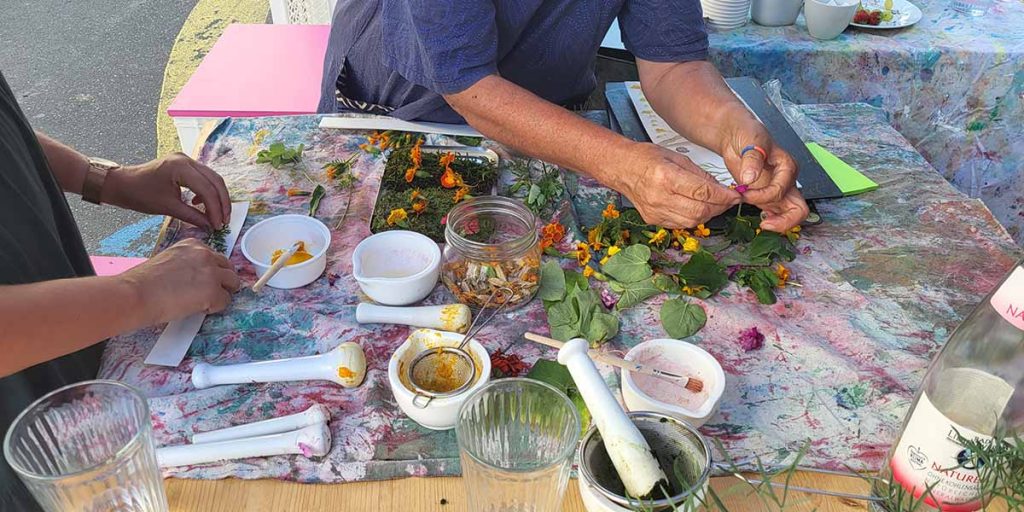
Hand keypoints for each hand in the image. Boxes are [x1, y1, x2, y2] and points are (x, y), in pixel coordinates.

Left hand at [104, 152, 230, 229]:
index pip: (207, 189)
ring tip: (218, 215)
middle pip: (215, 180)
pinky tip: (200, 203)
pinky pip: (203, 177)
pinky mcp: (183, 164)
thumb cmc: (139, 194)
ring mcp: (185, 160)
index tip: (219, 225)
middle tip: (225, 220)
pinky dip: (207, 191)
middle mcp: (186, 159)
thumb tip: (210, 226)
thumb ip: (192, 215)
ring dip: (217, 197)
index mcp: (180, 167)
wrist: (121, 183)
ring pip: (212, 178)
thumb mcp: (167, 207)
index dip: (216, 209)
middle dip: (222, 202)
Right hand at [120, 239, 240, 323]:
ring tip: (205, 303)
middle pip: (228, 268)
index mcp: (193, 245)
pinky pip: (225, 301)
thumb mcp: (168, 260)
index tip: (202, 281)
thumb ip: (187, 264)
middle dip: (222, 281)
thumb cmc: (143, 282)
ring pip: (233, 283)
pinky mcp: (213, 292)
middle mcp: (205, 254)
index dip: (211, 271)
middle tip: (210, 294)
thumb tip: (196, 278)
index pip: (215, 257)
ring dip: (222, 294)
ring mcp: (211, 272)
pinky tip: (198, 309)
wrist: (136, 294)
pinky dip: (215, 308)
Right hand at [613, 143, 740, 227]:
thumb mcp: (676, 157)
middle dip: (720, 206)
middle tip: (729, 200)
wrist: (621, 169)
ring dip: (709, 214)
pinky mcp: (654, 220)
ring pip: (693, 221)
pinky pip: (681, 224)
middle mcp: (660, 197)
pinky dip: (694, 217)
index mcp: (666, 177)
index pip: (703, 192)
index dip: (724, 195)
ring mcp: (656, 211)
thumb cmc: (646, 158)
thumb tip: (720, 188)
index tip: (735, 194)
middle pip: (700, 210)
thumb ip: (700, 174)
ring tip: (715, 204)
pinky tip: (697, 208)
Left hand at [720, 122, 808, 231]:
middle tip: (765, 224)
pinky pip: (776, 214)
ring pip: (790, 215)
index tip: (745, 192)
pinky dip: (769, 220)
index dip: (762, 196)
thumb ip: (752, 159)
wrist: (735, 135)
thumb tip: (750, 178)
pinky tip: (757, 217)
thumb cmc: (747, 134)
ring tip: (761, 223)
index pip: (781, 191)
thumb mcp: (751, 141)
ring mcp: (778, 190)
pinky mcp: (767, 196)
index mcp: (787, 167)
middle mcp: (786, 181)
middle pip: (799, 210)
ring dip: (777, 222)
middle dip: (783, 221)